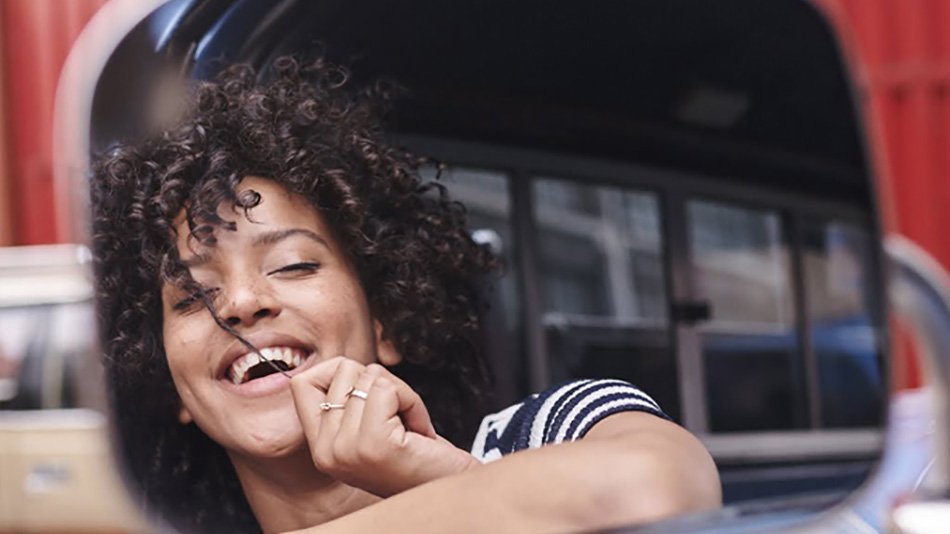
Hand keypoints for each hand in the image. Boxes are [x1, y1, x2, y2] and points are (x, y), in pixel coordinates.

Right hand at [290, 356, 479, 496]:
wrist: (450, 489)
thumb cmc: (418, 457)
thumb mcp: (369, 429)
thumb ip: (347, 402)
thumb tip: (343, 365)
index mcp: (321, 448)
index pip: (302, 383)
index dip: (340, 372)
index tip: (369, 394)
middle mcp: (326, 452)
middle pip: (344, 370)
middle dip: (382, 384)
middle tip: (398, 419)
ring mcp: (346, 448)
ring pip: (370, 376)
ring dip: (402, 394)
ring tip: (408, 427)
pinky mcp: (373, 443)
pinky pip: (389, 389)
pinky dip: (413, 402)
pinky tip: (418, 429)